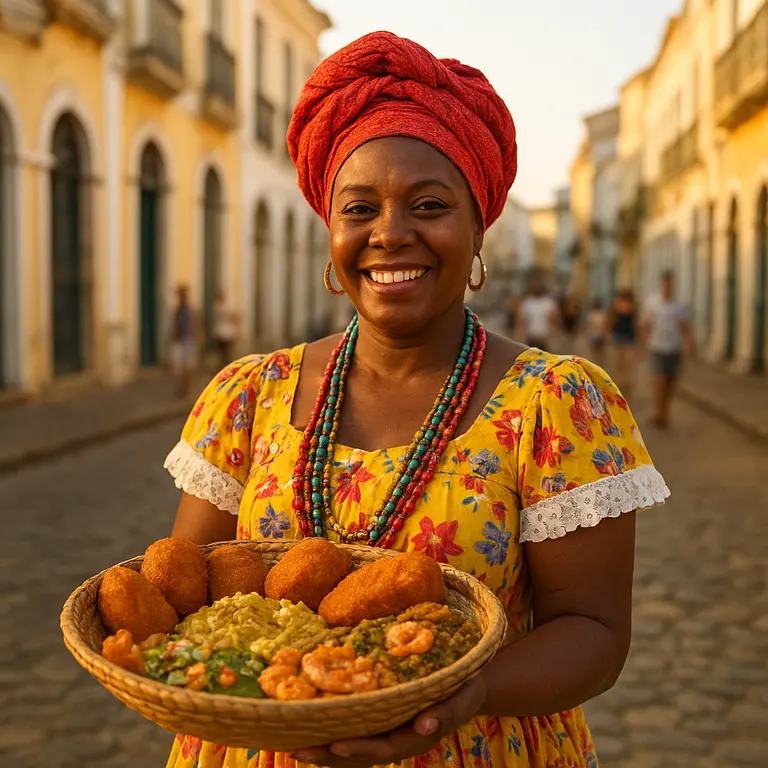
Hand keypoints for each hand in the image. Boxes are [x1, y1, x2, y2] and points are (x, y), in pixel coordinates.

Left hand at [289, 674, 486, 767]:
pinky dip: (329, 734)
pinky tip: (306, 727)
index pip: (383, 749)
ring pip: (349, 749)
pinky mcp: (378, 724)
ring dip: (321, 750)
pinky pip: (351, 733)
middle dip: (326, 754)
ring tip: (289, 744)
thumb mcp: (462, 697)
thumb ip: (446, 713)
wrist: (466, 684)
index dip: (358, 749)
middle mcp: (397, 741)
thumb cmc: (464, 687)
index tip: (334, 746)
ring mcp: (385, 734)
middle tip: (296, 749)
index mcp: (415, 739)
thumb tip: (423, 728)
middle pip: (358, 755)